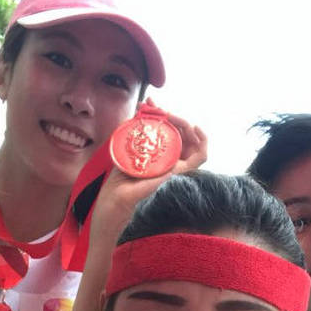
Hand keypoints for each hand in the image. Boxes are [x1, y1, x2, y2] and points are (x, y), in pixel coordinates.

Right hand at [89, 103, 207, 239]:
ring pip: (165, 133)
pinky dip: (145, 121)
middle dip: (175, 120)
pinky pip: (148, 134)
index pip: (198, 155)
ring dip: (159, 117)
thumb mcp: (141, 192)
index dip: (201, 139)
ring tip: (148, 103)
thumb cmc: (124, 203)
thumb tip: (171, 169)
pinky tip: (139, 110)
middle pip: (181, 138)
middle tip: (162, 111)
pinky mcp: (141, 154)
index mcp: (172, 172)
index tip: (193, 126)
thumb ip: (155, 181)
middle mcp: (166, 163)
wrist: (108, 206)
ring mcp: (154, 157)